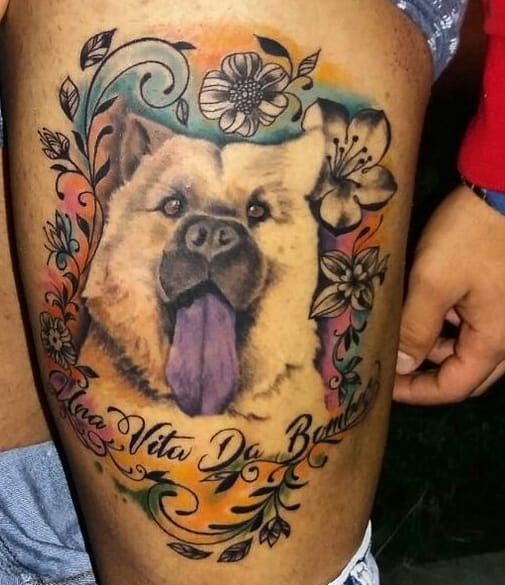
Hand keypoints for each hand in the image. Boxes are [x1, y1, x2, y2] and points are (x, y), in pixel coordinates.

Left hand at [394, 184, 504, 403]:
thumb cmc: (471, 234)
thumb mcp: (434, 282)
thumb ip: (416, 328)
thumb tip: (405, 365)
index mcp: (495, 340)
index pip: (455, 386)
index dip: (417, 392)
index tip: (385, 387)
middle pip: (466, 371)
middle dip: (427, 372)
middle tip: (391, 365)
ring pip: (468, 344)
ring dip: (434, 344)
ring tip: (397, 332)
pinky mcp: (500, 293)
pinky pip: (473, 320)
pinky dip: (446, 321)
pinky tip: (421, 305)